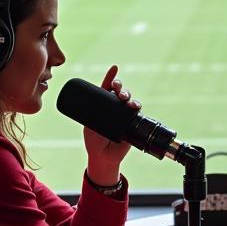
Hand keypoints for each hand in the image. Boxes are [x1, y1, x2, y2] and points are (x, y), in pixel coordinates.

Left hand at [84, 65, 141, 186]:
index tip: (114, 68)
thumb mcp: (89, 126)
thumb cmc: (93, 141)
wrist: (104, 156)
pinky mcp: (133, 122)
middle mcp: (115, 108)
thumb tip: (98, 107)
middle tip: (117, 88)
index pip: (106, 89)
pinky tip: (135, 105)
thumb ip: (93, 117)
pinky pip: (137, 111)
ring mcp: (125, 114)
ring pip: (129, 99)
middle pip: (119, 91)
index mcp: (102, 105)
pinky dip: (137, 105)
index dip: (110, 78)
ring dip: (128, 95)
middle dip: (119, 86)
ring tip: (126, 99)